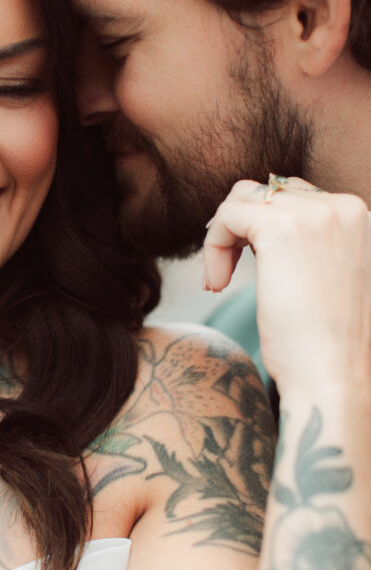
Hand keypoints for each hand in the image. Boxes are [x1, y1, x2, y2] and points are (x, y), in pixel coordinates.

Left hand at [202, 177, 370, 393]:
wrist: (334, 377)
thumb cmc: (329, 342)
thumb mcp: (329, 277)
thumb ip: (309, 244)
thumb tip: (260, 226)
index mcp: (359, 216)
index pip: (294, 198)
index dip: (261, 231)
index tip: (251, 268)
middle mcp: (342, 205)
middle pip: (266, 192)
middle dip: (240, 230)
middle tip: (226, 274)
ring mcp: (313, 213)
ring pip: (242, 199)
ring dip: (223, 238)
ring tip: (219, 281)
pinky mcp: (278, 228)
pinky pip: (226, 215)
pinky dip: (212, 247)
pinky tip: (217, 285)